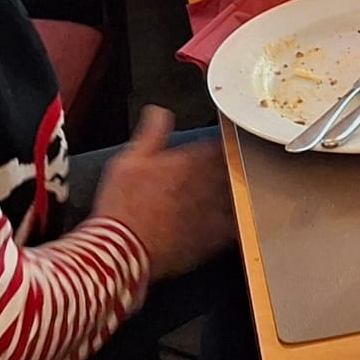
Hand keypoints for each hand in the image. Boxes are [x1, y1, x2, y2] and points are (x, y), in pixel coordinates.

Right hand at [91, 108, 237, 280]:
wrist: (121, 249)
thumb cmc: (121, 206)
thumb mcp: (128, 160)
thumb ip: (150, 133)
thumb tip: (158, 111)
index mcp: (188, 162)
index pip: (218, 145)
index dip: (223, 143)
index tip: (225, 144)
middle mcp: (205, 184)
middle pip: (233, 169)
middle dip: (235, 166)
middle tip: (237, 165)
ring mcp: (211, 211)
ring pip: (237, 195)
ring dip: (239, 191)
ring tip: (238, 189)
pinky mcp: (210, 237)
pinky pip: (234, 226)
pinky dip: (237, 221)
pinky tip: (235, 220)